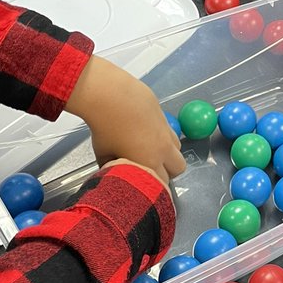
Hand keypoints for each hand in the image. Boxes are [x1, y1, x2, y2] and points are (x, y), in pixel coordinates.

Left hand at [65, 57, 185, 184]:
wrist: (111, 97)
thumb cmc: (104, 129)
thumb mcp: (103, 156)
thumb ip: (115, 169)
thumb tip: (116, 172)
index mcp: (149, 164)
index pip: (161, 184)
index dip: (154, 186)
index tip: (145, 184)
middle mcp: (163, 150)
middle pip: (179, 168)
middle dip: (168, 171)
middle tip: (151, 168)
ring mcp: (166, 132)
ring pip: (178, 149)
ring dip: (169, 152)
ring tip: (150, 148)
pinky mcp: (164, 117)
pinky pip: (171, 132)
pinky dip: (163, 136)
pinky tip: (146, 131)